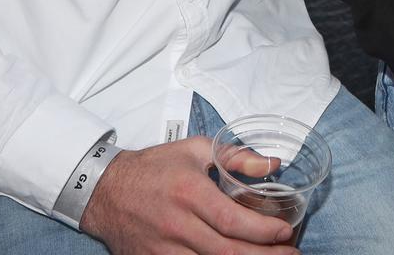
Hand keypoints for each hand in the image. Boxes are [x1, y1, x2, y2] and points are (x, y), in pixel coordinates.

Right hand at [80, 136, 298, 254]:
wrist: (107, 191)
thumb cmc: (154, 167)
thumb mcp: (195, 150)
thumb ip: (235, 156)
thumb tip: (271, 165)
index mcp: (189, 192)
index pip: (232, 220)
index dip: (263, 231)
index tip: (286, 232)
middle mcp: (178, 225)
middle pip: (229, 253)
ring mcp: (166, 250)